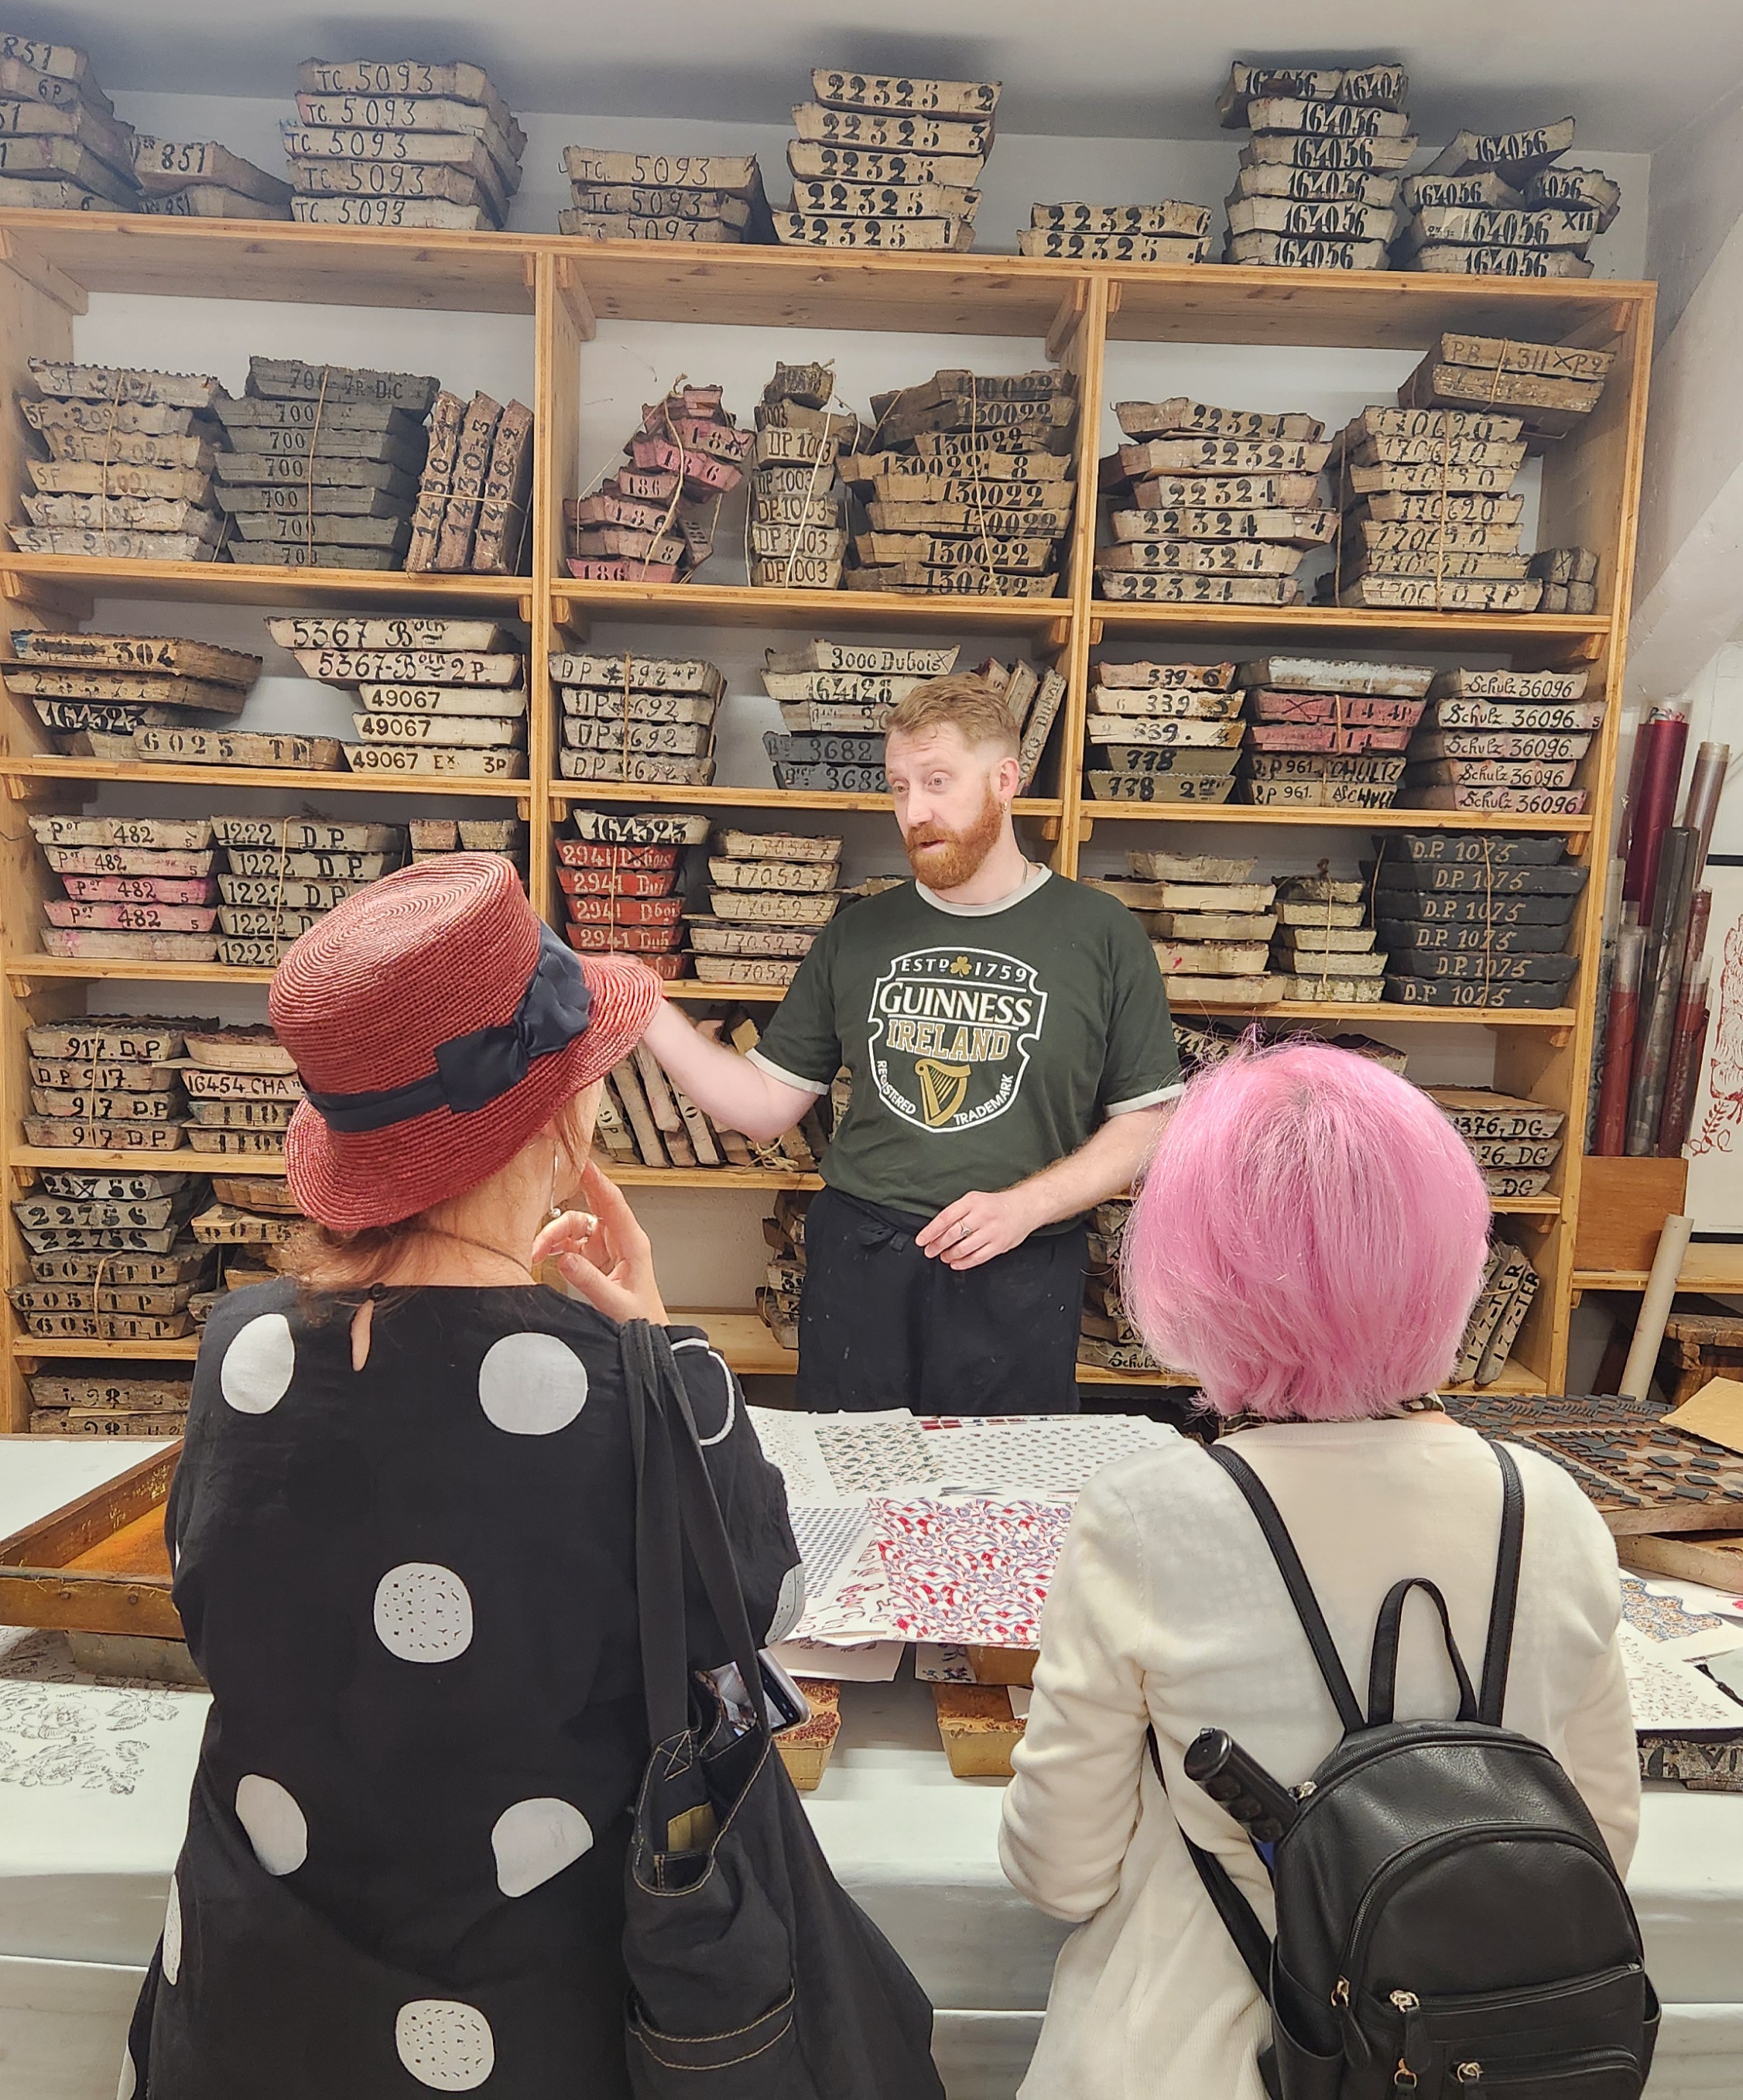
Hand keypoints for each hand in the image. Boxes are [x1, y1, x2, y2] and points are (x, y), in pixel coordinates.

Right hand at [532, 1160, 669, 1324]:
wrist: (647, 1337)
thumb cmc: (642, 1318)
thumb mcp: (616, 1303)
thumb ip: (590, 1281)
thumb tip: (566, 1259)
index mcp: (632, 1242)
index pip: (614, 1202)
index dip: (597, 1180)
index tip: (581, 1162)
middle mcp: (618, 1239)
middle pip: (589, 1208)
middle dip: (564, 1205)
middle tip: (541, 1200)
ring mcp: (605, 1247)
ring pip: (574, 1226)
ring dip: (553, 1235)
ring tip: (537, 1252)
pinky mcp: (593, 1259)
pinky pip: (569, 1242)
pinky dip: (554, 1246)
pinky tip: (543, 1256)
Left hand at [915, 1185, 1044, 1271]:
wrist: (1025, 1207)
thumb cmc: (995, 1205)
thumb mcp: (975, 1200)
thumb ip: (957, 1213)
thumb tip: (935, 1231)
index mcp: (972, 1201)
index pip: (945, 1218)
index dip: (930, 1231)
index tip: (921, 1240)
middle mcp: (982, 1215)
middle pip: (952, 1234)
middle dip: (937, 1245)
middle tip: (929, 1251)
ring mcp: (992, 1231)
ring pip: (963, 1248)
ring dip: (949, 1254)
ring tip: (943, 1256)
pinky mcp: (999, 1244)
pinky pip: (977, 1257)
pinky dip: (963, 1263)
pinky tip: (955, 1263)